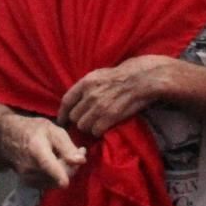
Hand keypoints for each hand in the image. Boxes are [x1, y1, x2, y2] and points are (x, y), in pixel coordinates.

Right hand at [0, 113, 85, 188]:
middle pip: (58, 176)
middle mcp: (30, 168)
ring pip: (55, 182)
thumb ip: (67, 146)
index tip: (65, 183)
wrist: (7, 138)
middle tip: (80, 151)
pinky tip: (59, 164)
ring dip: (66, 171)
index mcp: (37, 150)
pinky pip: (49, 184)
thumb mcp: (52, 129)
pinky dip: (57, 176)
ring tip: (68, 156)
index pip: (47, 165)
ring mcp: (27, 178)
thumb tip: (81, 161)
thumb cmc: (32, 129)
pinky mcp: (28, 184)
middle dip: (72, 166)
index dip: (58, 175)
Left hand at [57, 55, 172, 136]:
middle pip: (74, 116)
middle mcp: (90, 94)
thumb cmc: (124, 75)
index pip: (66, 101)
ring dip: (89, 127)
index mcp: (86, 82)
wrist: (143, 79)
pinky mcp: (110, 116)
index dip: (62, 113)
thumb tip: (76, 100)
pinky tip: (104, 126)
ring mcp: (100, 106)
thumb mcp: (100, 74)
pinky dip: (99, 131)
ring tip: (97, 123)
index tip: (62, 121)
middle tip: (87, 121)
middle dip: (79, 120)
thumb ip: (87, 87)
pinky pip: (96, 131)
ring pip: (83, 126)